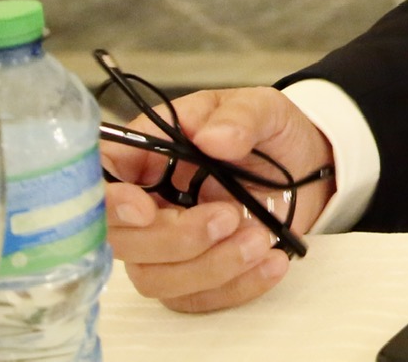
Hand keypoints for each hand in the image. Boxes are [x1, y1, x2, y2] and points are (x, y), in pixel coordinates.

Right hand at [101, 86, 335, 312]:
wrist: (309, 168)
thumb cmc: (267, 134)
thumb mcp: (261, 107)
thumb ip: (240, 116)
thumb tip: (213, 136)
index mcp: (145, 155)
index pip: (98, 181)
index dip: (107, 204)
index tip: (145, 209)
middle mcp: (146, 204)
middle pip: (123, 242)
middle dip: (175, 238)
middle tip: (229, 215)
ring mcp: (167, 246)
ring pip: (157, 279)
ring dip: (209, 266)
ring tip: (260, 237)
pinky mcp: (196, 276)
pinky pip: (197, 299)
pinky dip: (236, 286)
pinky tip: (272, 261)